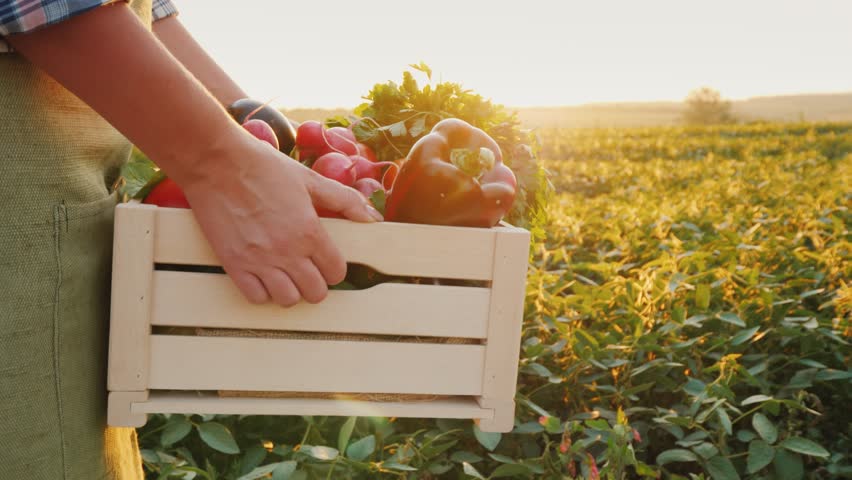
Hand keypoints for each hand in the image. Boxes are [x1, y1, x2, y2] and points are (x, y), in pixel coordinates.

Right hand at [183, 129, 382, 305]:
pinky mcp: (233, 263)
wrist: (216, 161)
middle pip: (315, 293)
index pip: (336, 272)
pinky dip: (261, 291)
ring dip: (290, 291)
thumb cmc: (263, 166)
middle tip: (308, 270)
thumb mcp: (310, 179)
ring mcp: (259, 260)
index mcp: (309, 230)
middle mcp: (287, 250)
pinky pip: (255, 297)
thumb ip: (345, 200)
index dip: (334, 268)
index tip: (325, 260)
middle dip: (316, 284)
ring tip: (285, 275)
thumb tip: (373, 217)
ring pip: (287, 300)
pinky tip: (262, 276)